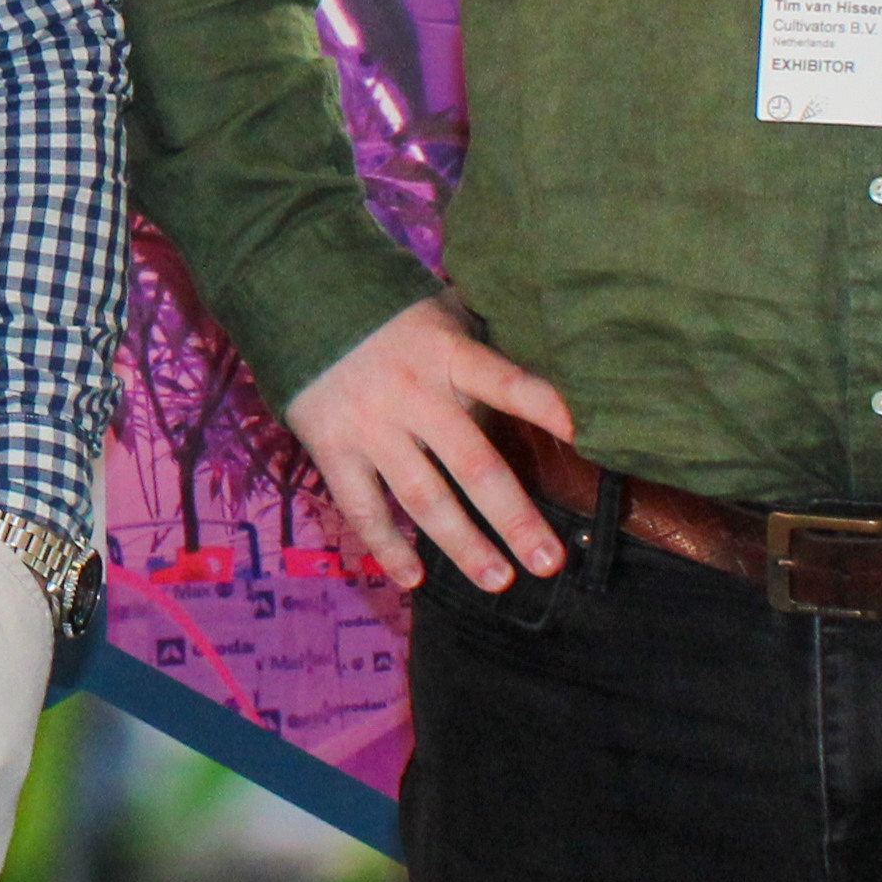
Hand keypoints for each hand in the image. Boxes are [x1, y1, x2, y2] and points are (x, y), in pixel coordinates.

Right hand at [282, 296, 579, 591]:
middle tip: (549, 561)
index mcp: (447, 354)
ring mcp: (370, 426)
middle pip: (472, 464)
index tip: (583, 435)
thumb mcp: (440, 314)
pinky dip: (387, 546)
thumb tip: (547, 366)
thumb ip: (480, 347)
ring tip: (498, 581)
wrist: (298, 300)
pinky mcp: (332, 449)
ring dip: (462, 544)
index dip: (542, 405)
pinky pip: (363, 508)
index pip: (503, 380)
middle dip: (513, 518)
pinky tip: (414, 580)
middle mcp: (413, 394)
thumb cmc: (389, 316)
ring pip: (422, 497)